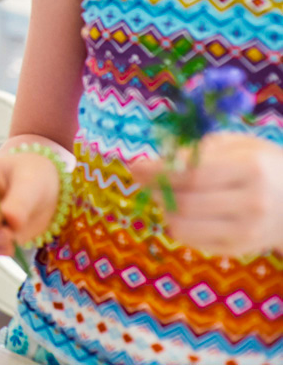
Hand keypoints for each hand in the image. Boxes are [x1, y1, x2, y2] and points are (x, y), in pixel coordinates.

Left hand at [128, 133, 282, 256]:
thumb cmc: (258, 164)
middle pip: (185, 203)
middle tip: (144, 180)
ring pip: (183, 226)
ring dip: (164, 209)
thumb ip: (193, 152)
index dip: (158, 171)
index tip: (135, 165)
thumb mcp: (234, 145)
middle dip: (156, 190)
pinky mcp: (238, 250)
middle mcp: (252, 204)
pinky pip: (190, 240)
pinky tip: (183, 210)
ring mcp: (247, 232)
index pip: (193, 175)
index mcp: (251, 169)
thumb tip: (146, 167)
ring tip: (166, 194)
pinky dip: (176, 224)